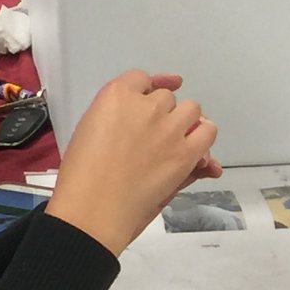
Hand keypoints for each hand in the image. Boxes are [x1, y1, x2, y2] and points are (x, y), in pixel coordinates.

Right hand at [46, 71, 220, 254]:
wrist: (93, 210)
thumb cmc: (81, 176)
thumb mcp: (90, 132)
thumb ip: (117, 116)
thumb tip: (142, 115)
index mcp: (115, 95)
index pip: (141, 79)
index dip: (148, 89)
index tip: (150, 98)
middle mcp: (146, 105)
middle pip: (167, 97)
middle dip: (161, 114)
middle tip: (151, 138)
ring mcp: (169, 128)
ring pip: (191, 109)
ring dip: (185, 122)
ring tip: (174, 143)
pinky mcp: (186, 152)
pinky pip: (208, 131)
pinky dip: (203, 138)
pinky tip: (195, 150)